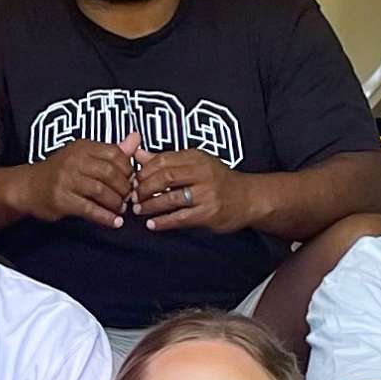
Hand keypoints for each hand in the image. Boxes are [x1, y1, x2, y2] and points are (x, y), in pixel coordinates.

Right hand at [23, 130, 138, 229]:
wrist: (28, 187)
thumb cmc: (60, 172)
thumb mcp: (84, 156)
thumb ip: (112, 151)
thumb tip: (137, 138)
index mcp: (83, 147)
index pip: (114, 154)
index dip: (128, 169)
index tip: (131, 180)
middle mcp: (74, 161)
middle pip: (110, 173)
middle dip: (124, 188)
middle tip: (128, 198)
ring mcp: (66, 180)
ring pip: (101, 191)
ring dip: (116, 203)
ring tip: (121, 210)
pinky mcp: (61, 200)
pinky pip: (89, 209)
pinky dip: (105, 217)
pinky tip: (115, 222)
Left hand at [131, 147, 249, 232]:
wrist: (248, 198)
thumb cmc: (218, 180)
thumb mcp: (194, 163)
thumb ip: (166, 160)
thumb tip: (137, 154)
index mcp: (196, 157)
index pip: (162, 160)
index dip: (143, 171)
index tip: (132, 181)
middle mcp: (202, 172)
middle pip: (165, 176)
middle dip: (144, 188)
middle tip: (133, 197)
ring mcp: (207, 193)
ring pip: (171, 198)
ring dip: (150, 205)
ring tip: (139, 210)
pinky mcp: (209, 213)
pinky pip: (181, 218)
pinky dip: (164, 222)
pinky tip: (152, 225)